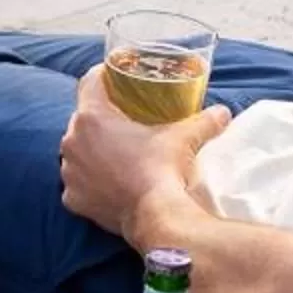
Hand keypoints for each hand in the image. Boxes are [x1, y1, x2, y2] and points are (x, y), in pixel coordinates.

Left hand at [59, 68, 229, 236]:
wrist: (156, 216)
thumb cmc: (163, 169)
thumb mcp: (184, 138)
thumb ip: (203, 120)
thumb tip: (223, 112)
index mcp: (91, 117)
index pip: (90, 82)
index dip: (103, 76)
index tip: (115, 77)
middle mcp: (72, 141)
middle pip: (83, 119)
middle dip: (101, 118)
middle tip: (124, 120)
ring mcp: (69, 172)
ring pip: (78, 152)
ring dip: (93, 150)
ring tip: (117, 153)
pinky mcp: (73, 199)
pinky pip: (78, 183)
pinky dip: (91, 181)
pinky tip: (109, 182)